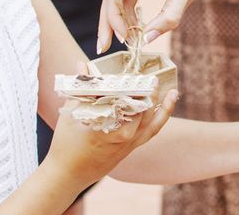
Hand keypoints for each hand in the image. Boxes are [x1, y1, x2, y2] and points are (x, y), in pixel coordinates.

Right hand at [44, 86, 177, 188]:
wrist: (67, 175)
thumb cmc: (66, 144)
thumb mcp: (70, 113)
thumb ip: (80, 87)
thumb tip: (82, 63)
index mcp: (108, 124)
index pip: (126, 100)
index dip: (134, 86)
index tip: (139, 73)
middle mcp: (123, 135)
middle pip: (142, 110)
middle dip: (149, 93)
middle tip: (153, 77)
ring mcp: (128, 144)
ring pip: (152, 123)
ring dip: (163, 107)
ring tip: (172, 92)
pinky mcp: (130, 149)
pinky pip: (150, 133)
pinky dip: (160, 120)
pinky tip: (164, 109)